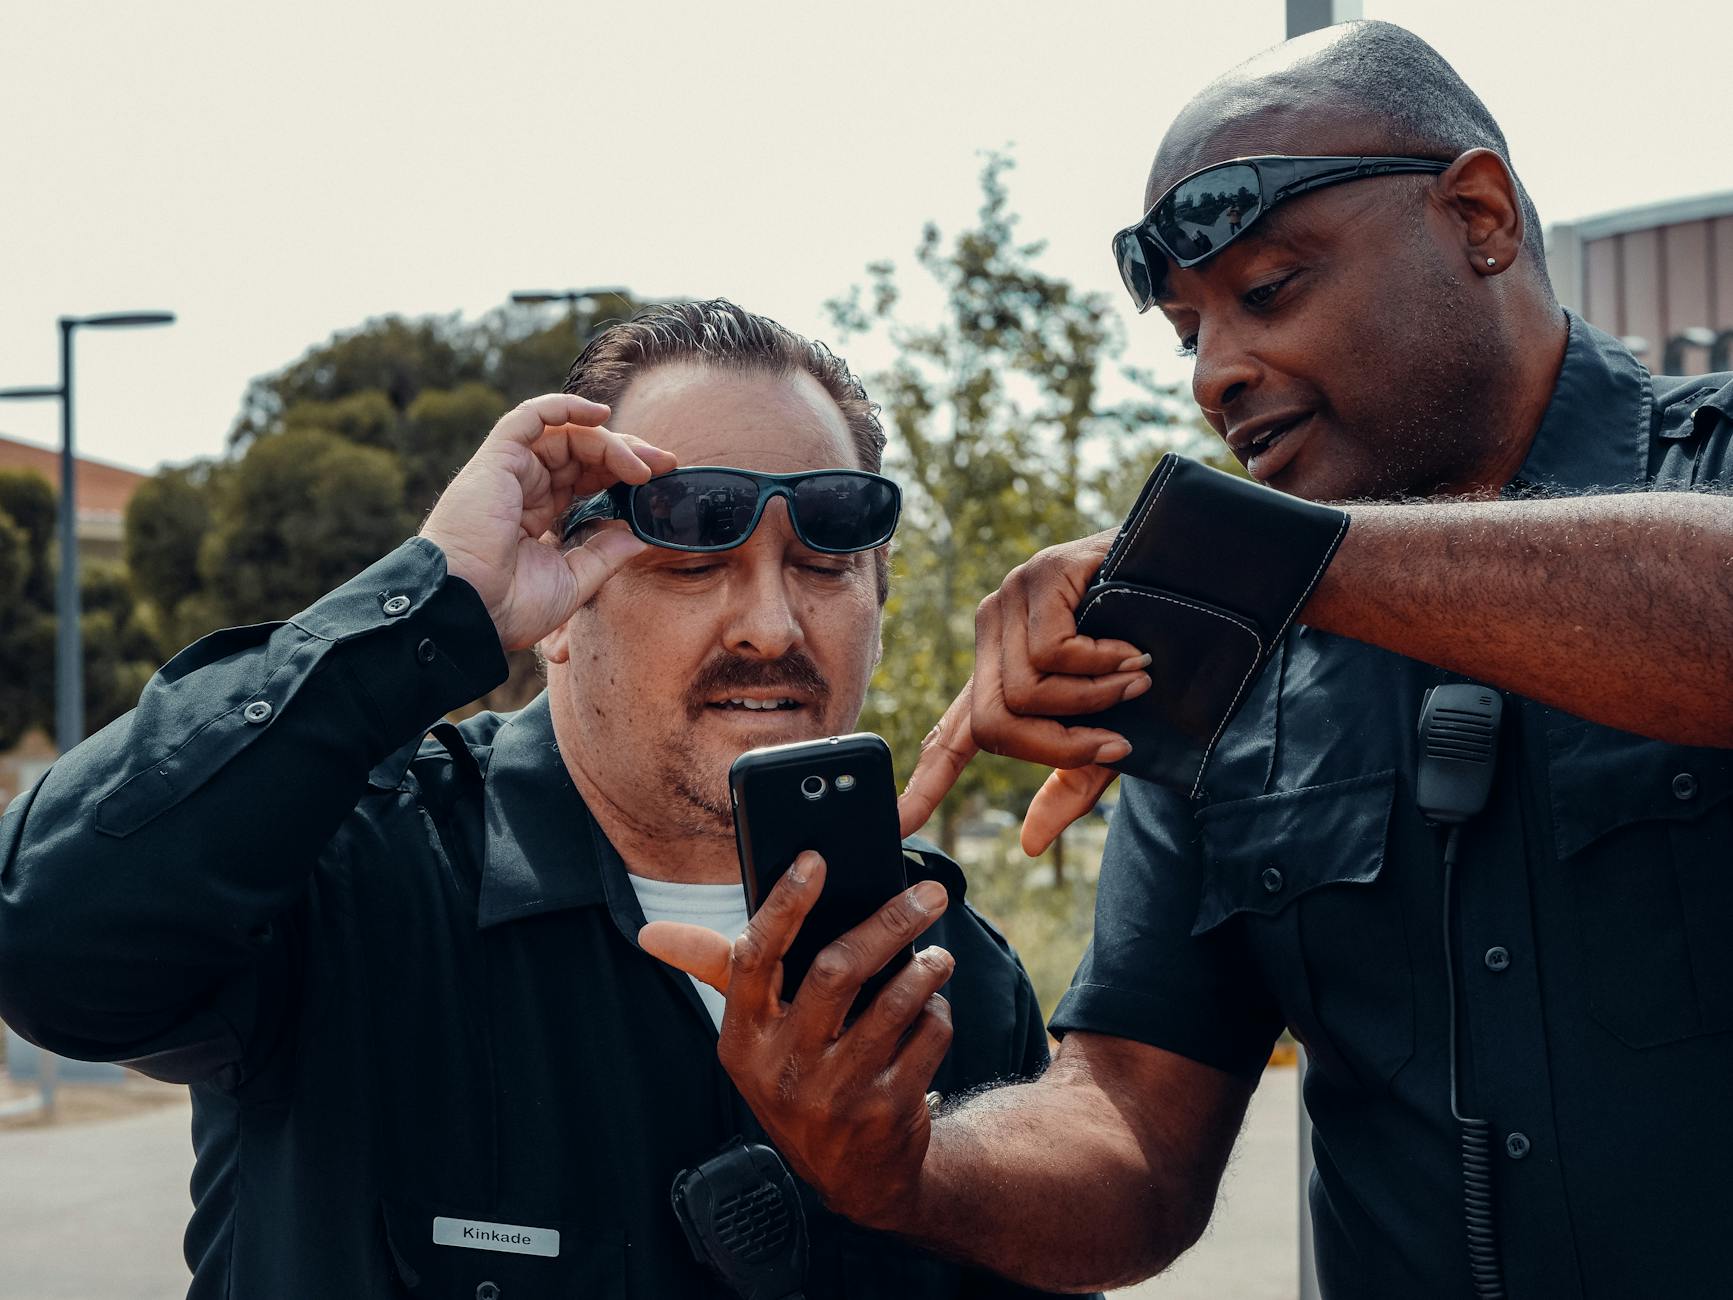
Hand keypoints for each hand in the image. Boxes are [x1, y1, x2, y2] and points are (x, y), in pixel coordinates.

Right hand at [418, 393, 677, 649]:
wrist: (467, 610)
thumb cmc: (509, 606)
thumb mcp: (572, 582)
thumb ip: (604, 554)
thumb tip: (638, 534)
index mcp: (536, 517)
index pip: (585, 481)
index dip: (622, 475)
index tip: (661, 482)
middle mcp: (524, 490)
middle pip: (582, 454)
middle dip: (627, 454)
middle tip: (665, 465)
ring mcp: (510, 472)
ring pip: (567, 436)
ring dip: (610, 442)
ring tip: (644, 464)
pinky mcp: (498, 459)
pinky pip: (531, 417)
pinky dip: (565, 407)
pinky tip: (601, 415)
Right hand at [639, 852, 954, 1230]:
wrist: (855, 1176)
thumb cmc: (797, 1077)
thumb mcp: (752, 1035)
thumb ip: (716, 971)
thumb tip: (649, 934)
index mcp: (743, 1038)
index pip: (754, 958)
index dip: (784, 905)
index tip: (814, 860)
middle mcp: (783, 1066)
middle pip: (836, 971)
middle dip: (889, 922)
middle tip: (929, 894)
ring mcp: (836, 1092)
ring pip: (893, 1003)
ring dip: (925, 969)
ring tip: (937, 955)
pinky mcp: (885, 1110)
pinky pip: (926, 1038)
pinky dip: (936, 1014)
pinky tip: (931, 1012)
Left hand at [895, 531, 1150, 852]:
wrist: (1199, 578)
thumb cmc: (1154, 649)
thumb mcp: (1112, 726)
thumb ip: (1071, 778)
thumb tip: (1029, 845)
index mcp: (1002, 675)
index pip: (953, 735)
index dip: (927, 782)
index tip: (901, 823)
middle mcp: (994, 636)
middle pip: (992, 722)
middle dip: (1057, 746)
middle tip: (1117, 743)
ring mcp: (1010, 601)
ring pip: (1023, 691)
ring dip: (1092, 701)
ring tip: (1137, 680)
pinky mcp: (1038, 576)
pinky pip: (1052, 653)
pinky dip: (1099, 665)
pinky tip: (1131, 652)